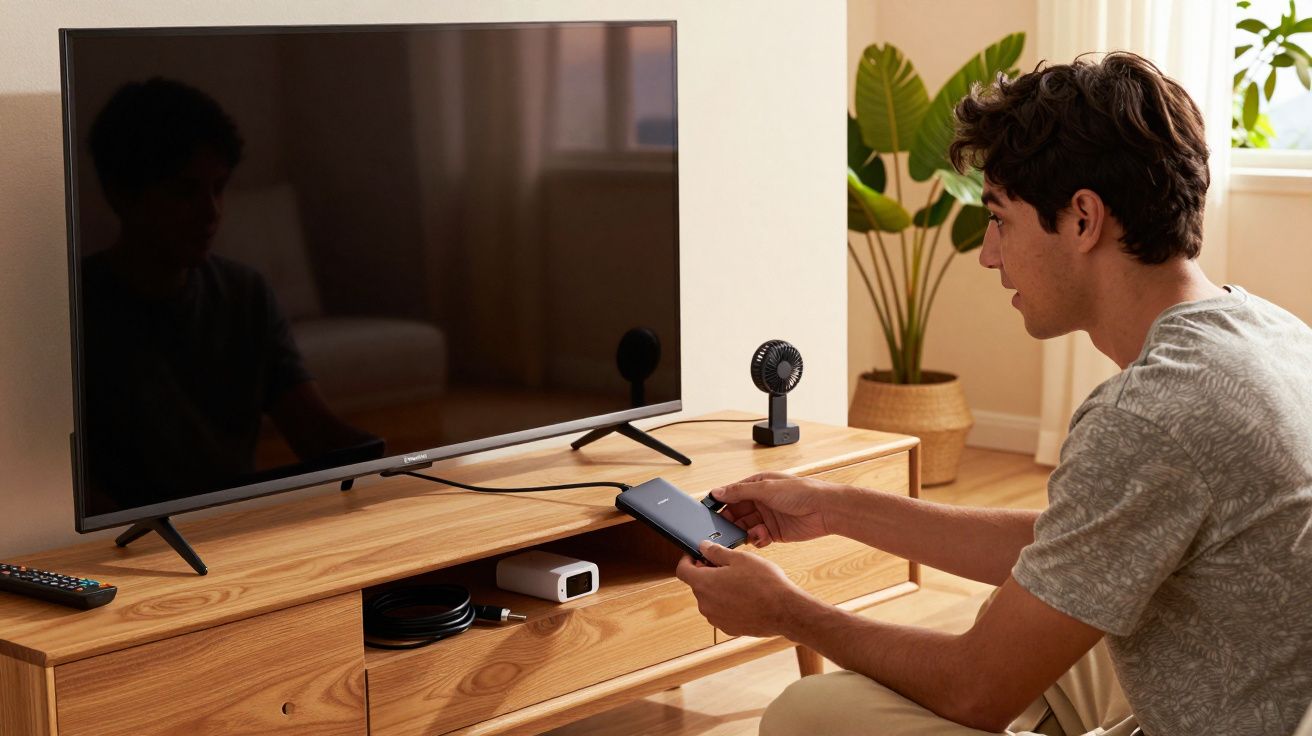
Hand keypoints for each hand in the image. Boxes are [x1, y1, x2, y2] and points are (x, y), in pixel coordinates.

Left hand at [674, 541, 813, 637]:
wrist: (784, 612)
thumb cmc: (764, 584)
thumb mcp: (740, 558)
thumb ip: (716, 552)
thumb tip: (703, 547)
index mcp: (704, 584)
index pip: (682, 570)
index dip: (687, 560)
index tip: (696, 555)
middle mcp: (705, 604)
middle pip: (698, 584)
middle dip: (708, 573)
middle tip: (727, 565)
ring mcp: (716, 619)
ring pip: (710, 599)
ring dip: (719, 589)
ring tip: (741, 582)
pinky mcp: (728, 628)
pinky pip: (722, 611)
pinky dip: (728, 603)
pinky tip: (746, 597)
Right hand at [707, 471, 840, 546]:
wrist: (825, 510)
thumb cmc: (801, 492)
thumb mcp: (766, 489)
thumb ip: (739, 492)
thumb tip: (717, 492)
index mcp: (757, 485)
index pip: (732, 495)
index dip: (721, 504)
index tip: (710, 514)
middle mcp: (760, 501)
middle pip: (736, 513)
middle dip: (730, 522)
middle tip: (723, 530)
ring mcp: (767, 517)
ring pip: (745, 527)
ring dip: (743, 532)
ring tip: (745, 535)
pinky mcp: (775, 533)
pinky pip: (758, 538)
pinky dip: (757, 539)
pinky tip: (761, 537)